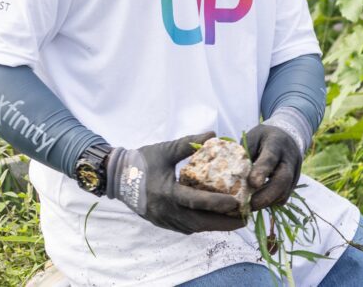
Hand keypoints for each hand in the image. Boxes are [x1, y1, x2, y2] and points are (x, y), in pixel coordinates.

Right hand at [106, 131, 245, 233]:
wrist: (117, 177)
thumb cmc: (142, 161)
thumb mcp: (165, 150)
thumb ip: (188, 143)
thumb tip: (213, 134)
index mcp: (166, 193)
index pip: (196, 202)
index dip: (217, 203)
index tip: (236, 202)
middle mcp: (166, 211)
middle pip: (200, 222)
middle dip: (224, 222)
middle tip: (245, 218)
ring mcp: (164, 220)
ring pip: (195, 228)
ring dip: (215, 225)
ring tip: (235, 220)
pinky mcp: (162, 223)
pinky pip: (187, 227)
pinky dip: (203, 224)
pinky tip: (215, 219)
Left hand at [245, 123, 301, 210]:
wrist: (286, 137)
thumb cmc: (262, 138)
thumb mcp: (252, 138)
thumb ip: (245, 155)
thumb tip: (234, 175)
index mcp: (276, 143)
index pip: (271, 158)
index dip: (262, 171)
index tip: (252, 183)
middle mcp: (289, 158)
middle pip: (283, 179)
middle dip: (267, 195)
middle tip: (250, 205)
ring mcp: (295, 172)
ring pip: (285, 192)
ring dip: (268, 202)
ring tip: (250, 207)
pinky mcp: (294, 183)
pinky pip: (284, 196)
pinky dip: (271, 202)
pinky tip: (258, 203)